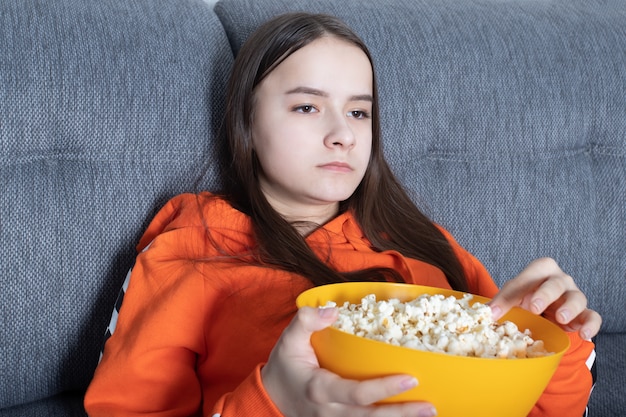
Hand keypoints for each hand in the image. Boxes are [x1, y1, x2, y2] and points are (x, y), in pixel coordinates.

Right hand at [261, 306, 436, 416]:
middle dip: (402, 414)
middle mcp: (330, 412)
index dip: (384, 389)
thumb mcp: (288, 339)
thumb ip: (306, 321)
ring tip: (427, 413)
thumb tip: (333, 310)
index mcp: (319, 389)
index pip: (357, 393)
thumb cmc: (285, 366)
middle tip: (429, 406)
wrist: (270, 397)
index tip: (411, 378)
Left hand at [489, 257, 601, 339]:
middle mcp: (560, 280)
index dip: (522, 288)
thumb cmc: (526, 298)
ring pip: (577, 298)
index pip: (532, 274)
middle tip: (534, 307)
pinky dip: (591, 325)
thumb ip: (501, 302)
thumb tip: (487, 313)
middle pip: (556, 283)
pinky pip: (593, 316)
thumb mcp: (512, 296)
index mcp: (541, 270)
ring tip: (560, 319)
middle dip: (545, 294)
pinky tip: (584, 334)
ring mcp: (574, 296)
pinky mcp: (584, 313)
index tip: (517, 303)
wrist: (541, 313)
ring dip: (569, 308)